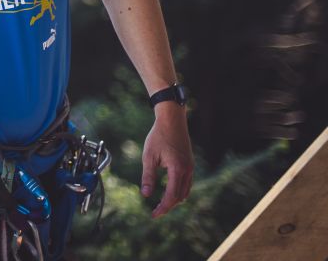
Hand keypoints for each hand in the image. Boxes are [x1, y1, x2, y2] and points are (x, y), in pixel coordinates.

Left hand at [141, 103, 193, 217]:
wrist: (172, 120)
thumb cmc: (158, 136)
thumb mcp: (149, 157)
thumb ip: (148, 177)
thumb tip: (145, 195)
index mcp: (178, 170)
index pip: (172, 196)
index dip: (163, 208)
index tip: (154, 215)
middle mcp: (188, 171)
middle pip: (180, 196)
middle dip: (168, 206)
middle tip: (155, 212)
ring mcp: (191, 167)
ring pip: (185, 191)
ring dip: (174, 199)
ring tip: (161, 203)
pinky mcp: (190, 163)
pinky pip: (187, 183)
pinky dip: (179, 190)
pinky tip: (169, 190)